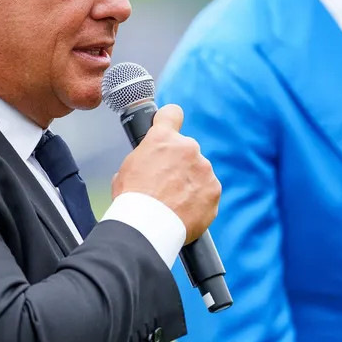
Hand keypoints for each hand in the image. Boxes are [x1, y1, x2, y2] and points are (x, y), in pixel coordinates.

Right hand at [111, 104, 220, 242]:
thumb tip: (147, 164)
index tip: (171, 126)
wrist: (148, 227)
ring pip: (199, 171)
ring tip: (174, 202)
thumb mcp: (127, 169)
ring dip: (190, 182)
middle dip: (179, 164)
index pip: (172, 113)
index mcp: (163, 138)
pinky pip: (207, 190)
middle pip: (186, 150)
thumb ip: (144, 158)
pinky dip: (199, 198)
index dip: (170, 120)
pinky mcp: (214, 188)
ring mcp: (204, 168)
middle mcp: (188, 147)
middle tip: (166, 184)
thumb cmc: (133, 200)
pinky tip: (185, 210)